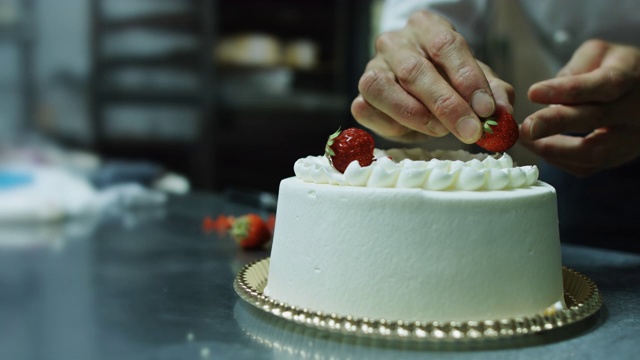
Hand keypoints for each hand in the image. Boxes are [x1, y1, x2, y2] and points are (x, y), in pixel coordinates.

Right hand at [351, 11, 513, 143]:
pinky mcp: (360, 95)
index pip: (446, 45)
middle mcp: (395, 43)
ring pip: (382, 88)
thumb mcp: (477, 81)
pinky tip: (411, 131)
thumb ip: (494, 94)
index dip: (467, 78)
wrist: (417, 86)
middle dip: (446, 105)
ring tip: (440, 131)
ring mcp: (372, 68)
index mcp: (427, 27)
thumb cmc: (449, 80)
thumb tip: (502, 116)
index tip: (486, 109)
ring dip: (414, 115)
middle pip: (415, 70)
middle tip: (470, 130)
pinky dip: (390, 125)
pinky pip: (366, 110)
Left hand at [520, 40, 639, 175]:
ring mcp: (630, 138)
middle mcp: (634, 111)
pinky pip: (587, 167)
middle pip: (595, 119)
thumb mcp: (600, 54)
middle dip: (554, 124)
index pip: (602, 84)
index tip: (533, 92)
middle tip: (525, 127)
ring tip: (525, 139)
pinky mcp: (619, 157)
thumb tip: (548, 94)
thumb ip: (574, 69)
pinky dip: (560, 161)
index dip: (566, 90)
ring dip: (552, 149)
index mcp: (629, 78)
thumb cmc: (617, 68)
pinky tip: (540, 148)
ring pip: (593, 152)